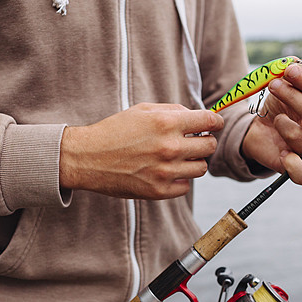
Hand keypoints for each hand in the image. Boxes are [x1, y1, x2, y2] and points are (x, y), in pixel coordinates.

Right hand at [60, 103, 222, 198]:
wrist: (86, 158)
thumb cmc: (113, 131)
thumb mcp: (142, 110)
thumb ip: (173, 111)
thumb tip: (198, 117)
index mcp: (166, 123)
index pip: (209, 121)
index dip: (215, 122)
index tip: (213, 125)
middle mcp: (169, 147)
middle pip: (209, 146)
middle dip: (204, 141)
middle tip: (194, 141)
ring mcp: (165, 171)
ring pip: (200, 168)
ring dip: (193, 161)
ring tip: (178, 158)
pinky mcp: (158, 191)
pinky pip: (186, 187)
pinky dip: (180, 180)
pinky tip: (167, 172)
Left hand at [241, 64, 301, 184]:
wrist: (257, 129)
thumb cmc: (276, 106)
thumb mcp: (280, 87)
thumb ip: (288, 75)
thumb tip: (292, 63)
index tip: (289, 70)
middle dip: (293, 98)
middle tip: (274, 85)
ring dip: (287, 126)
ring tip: (276, 117)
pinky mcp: (296, 167)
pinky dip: (296, 167)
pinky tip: (284, 154)